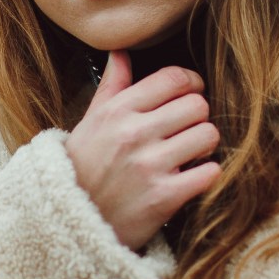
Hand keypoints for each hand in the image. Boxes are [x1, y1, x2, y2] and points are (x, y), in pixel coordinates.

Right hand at [64, 50, 221, 251]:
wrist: (69, 225)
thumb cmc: (82, 172)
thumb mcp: (89, 124)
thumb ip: (111, 87)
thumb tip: (121, 52)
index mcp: (116, 111)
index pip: (174, 79)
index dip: (191, 84)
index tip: (189, 96)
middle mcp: (133, 134)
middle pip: (197, 105)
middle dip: (197, 118)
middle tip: (186, 132)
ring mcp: (149, 166)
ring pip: (208, 135)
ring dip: (204, 147)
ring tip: (189, 156)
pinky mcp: (163, 198)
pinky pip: (209, 172)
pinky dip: (205, 175)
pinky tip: (189, 179)